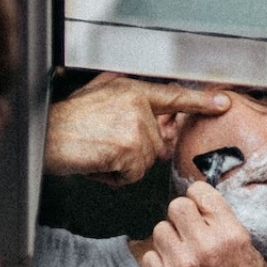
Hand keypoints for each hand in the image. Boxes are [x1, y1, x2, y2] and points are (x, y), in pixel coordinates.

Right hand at [43, 72, 229, 186]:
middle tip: (105, 147)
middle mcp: (137, 105)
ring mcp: (135, 127)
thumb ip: (125, 100)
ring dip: (122, 166)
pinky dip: (115, 177)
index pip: (173, 96)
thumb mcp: (95, 96)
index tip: (222, 102)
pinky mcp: (130, 149)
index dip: (200, 100)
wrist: (44, 137)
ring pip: (145, 161)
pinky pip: (133, 175)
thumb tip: (146, 112)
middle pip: (156, 144)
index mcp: (130, 90)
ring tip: (97, 153)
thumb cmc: (63, 121)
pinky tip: (97, 163)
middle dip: (134, 153)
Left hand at [135, 182, 266, 266]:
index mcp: (231, 235)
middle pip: (176, 207)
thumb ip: (226, 230)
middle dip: (182, 217)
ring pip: (160, 230)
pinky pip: (149, 257)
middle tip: (188, 230)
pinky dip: (159, 263)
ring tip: (183, 255)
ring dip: (170, 240)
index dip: (197, 197)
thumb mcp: (251, 256)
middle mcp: (205, 246)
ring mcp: (182, 265)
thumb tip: (205, 211)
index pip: (202, 193)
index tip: (196, 202)